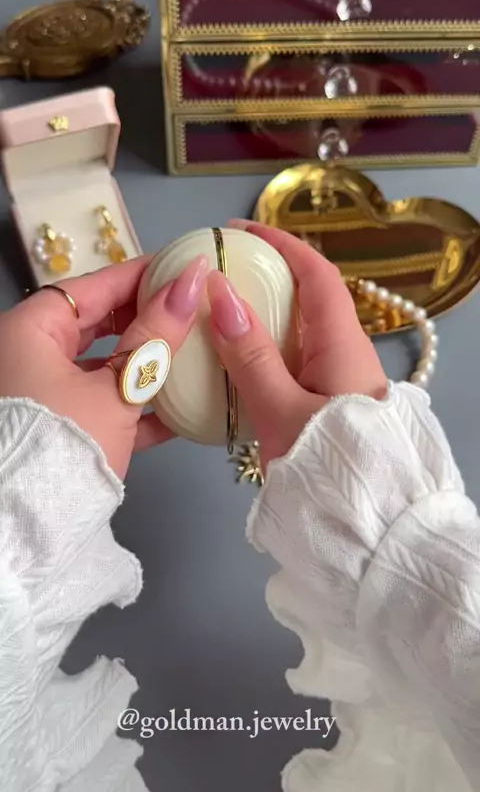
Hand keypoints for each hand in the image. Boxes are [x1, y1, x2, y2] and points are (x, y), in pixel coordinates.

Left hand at [0, 255, 208, 479]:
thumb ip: (155, 335)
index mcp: (31, 331)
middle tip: (193, 310)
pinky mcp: (59, 430)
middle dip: (147, 320)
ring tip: (193, 355)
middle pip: (97, 325)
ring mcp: (43, 396)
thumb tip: (191, 281)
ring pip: (102, 368)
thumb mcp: (117, 386)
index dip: (140, 275)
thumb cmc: (69, 440)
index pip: (92, 287)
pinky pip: (101, 406)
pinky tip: (180, 412)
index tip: (182, 268)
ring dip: (146, 366)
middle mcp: (29, 356)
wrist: (30, 525)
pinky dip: (135, 408)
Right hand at [207, 222, 386, 468]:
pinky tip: (236, 364)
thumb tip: (219, 293)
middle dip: (265, 279)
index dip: (280, 245)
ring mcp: (340, 380)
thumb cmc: (327, 464)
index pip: (316, 274)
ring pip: (300, 332)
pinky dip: (266, 350)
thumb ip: (249, 355)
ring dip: (263, 317)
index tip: (239, 232)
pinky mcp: (330, 404)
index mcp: (342, 344)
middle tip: (219, 277)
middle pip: (308, 299)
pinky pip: (296, 360)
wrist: (367, 526)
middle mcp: (347, 354)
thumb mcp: (280, 409)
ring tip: (217, 317)